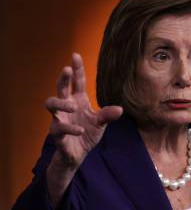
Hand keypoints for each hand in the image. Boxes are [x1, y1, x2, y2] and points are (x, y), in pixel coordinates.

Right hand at [46, 53, 122, 168]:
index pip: (77, 82)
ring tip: (73, 107)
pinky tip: (80, 130)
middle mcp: (67, 106)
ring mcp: (59, 118)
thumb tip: (119, 109)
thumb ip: (107, 115)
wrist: (78, 153)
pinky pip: (59, 127)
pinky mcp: (56, 132)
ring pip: (51, 104)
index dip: (77, 69)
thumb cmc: (87, 133)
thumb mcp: (100, 123)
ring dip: (61, 103)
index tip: (75, 55)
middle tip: (66, 69)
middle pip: (60, 88)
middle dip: (63, 78)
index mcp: (78, 100)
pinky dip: (70, 128)